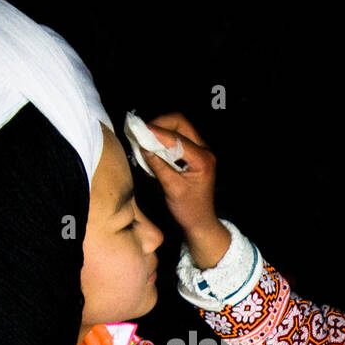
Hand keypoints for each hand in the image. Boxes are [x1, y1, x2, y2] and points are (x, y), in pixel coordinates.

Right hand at [142, 113, 230, 267]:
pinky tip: (153, 147)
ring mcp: (200, 150)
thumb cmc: (189, 210)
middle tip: (142, 131)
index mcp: (203, 159)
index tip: (139, 130)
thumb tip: (143, 147)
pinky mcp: (194, 154)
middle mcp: (204, 150)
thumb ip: (158, 166)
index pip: (177, 138)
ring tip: (145, 138)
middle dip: (160, 124)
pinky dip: (164, 139)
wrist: (200, 221)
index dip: (157, 132)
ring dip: (161, 130)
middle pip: (180, 123)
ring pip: (179, 128)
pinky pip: (178, 138)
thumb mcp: (172, 189)